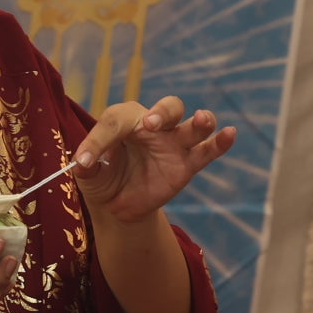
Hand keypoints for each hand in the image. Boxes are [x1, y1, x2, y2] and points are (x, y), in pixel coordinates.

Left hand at [72, 96, 236, 225]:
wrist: (119, 205)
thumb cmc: (104, 178)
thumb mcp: (88, 174)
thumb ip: (86, 166)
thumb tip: (82, 163)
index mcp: (126, 122)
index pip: (117, 120)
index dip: (99, 139)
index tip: (85, 161)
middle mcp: (154, 127)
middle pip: (168, 107)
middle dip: (162, 112)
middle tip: (149, 125)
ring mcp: (174, 144)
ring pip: (194, 125)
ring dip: (201, 120)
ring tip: (201, 120)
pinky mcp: (188, 164)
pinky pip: (208, 151)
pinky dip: (220, 142)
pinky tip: (229, 134)